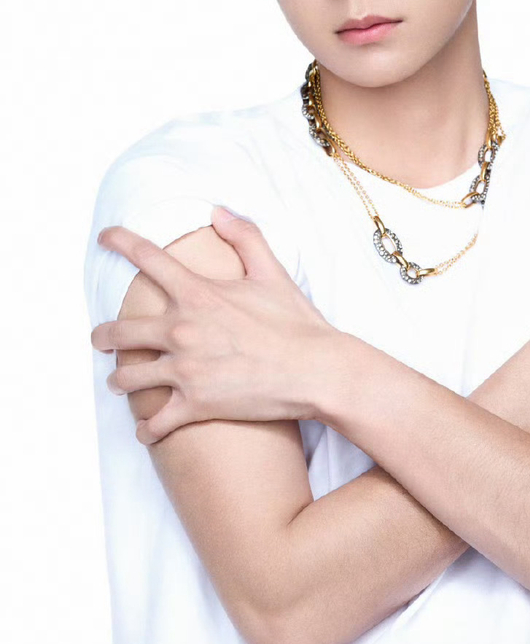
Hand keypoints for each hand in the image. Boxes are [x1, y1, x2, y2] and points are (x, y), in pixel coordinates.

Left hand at [91, 207, 339, 442]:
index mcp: (198, 293)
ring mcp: (185, 370)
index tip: (105, 236)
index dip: (121, 242)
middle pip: (120, 332)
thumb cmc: (296, 322)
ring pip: (129, 378)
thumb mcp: (272, 272)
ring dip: (120, 381)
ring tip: (119, 383)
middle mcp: (182, 330)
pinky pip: (155, 422)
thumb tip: (219, 212)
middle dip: (104, 336)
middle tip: (100, 339)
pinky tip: (146, 431)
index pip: (148, 259)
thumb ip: (244, 237)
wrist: (315, 371)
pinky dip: (147, 429)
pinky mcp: (195, 404)